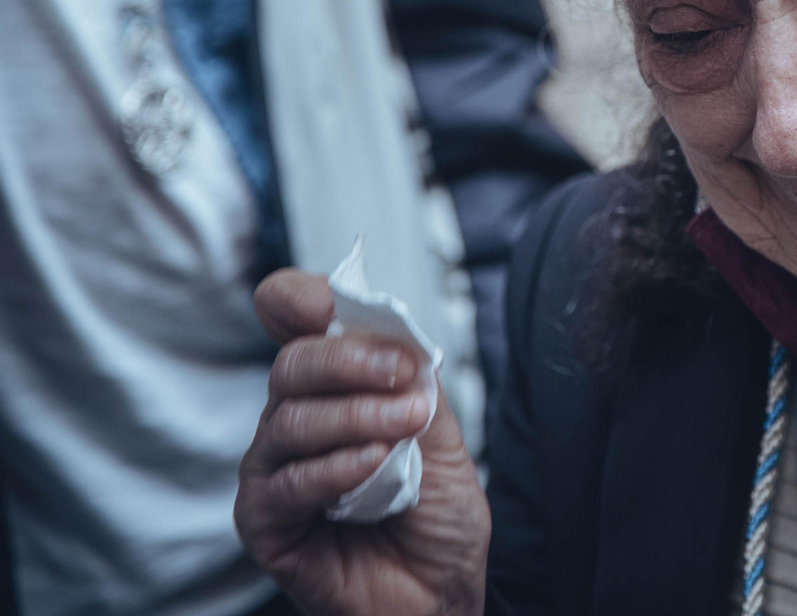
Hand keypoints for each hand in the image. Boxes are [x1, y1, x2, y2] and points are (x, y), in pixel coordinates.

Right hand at [235, 270, 490, 615]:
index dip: (300, 299)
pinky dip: (334, 468)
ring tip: (405, 428)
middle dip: (351, 360)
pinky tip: (372, 465)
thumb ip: (416, 382)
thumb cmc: (436, 516)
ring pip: (290, 420)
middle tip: (402, 375)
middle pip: (292, 363)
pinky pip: (285, 483)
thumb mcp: (442, 432)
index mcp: (333, 385)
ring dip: (356, 416)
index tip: (334, 302)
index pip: (291, 320)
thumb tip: (396, 338)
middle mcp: (295, 418)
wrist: (441, 592)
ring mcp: (273, 470)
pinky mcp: (264, 522)